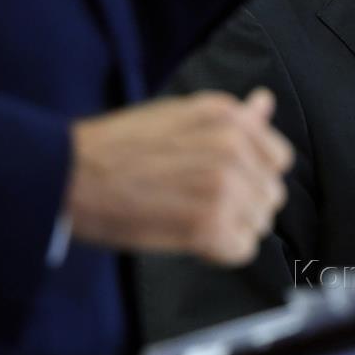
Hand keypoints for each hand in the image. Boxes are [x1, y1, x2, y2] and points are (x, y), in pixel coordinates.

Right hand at [66, 89, 292, 264]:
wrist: (75, 174)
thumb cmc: (121, 144)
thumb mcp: (180, 115)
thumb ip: (232, 116)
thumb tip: (265, 102)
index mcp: (228, 117)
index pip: (278, 158)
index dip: (253, 174)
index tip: (225, 179)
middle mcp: (233, 147)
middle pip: (271, 194)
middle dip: (243, 204)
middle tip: (199, 203)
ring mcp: (223, 187)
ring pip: (259, 224)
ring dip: (231, 228)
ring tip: (191, 218)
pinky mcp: (209, 226)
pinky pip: (242, 250)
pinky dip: (219, 251)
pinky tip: (191, 238)